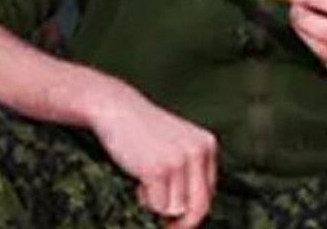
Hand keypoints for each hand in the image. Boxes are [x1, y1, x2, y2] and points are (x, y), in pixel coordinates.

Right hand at [86, 83, 216, 228]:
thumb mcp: (177, 145)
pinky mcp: (159, 169)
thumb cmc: (142, 131)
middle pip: (200, 206)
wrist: (117, 109)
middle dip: (182, 223)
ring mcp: (180, 160)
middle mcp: (199, 152)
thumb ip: (188, 170)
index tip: (178, 220)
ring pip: (176, 209)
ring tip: (146, 185)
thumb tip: (187, 210)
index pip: (210, 193)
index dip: (193, 212)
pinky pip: (158, 206)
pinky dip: (145, 201)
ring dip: (158, 206)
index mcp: (207, 146)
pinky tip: (138, 181)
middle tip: (165, 226)